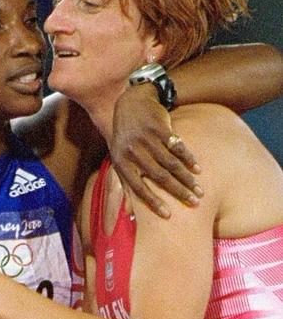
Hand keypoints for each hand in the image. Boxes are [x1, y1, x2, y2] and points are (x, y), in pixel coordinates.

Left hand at [111, 85, 202, 217]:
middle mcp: (133, 151)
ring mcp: (147, 138)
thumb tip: (129, 212)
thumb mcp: (119, 156)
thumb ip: (123, 181)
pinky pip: (178, 147)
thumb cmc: (126, 137)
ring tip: (199, 190)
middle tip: (194, 203)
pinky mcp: (160, 128)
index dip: (153, 202)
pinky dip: (189, 159)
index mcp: (121, 161)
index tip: (168, 215)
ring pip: (171, 163)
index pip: (137, 187)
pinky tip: (197, 168)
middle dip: (178, 192)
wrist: (132, 103)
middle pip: (159, 177)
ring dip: (187, 178)